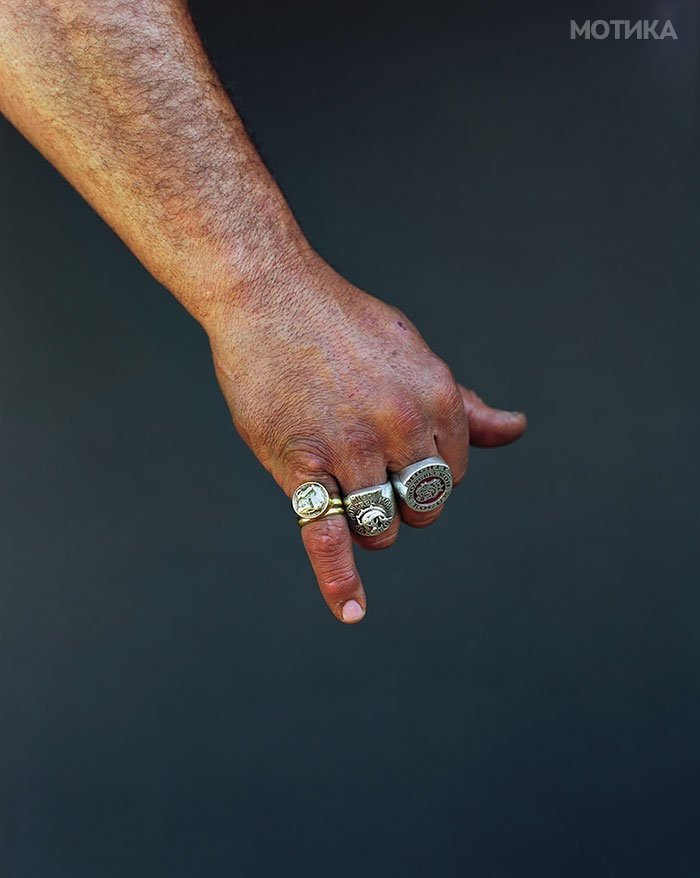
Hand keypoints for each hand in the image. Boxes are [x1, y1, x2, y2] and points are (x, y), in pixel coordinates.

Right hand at [208, 252, 526, 622]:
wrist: (269, 295)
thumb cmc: (341, 323)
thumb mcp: (414, 352)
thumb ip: (462, 403)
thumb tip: (517, 428)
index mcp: (436, 397)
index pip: (451, 474)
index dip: (423, 472)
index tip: (394, 452)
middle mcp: (403, 426)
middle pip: (422, 506)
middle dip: (403, 502)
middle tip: (369, 472)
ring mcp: (354, 450)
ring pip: (381, 526)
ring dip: (370, 526)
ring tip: (345, 492)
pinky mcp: (304, 468)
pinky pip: (328, 536)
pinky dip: (339, 580)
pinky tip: (352, 612)